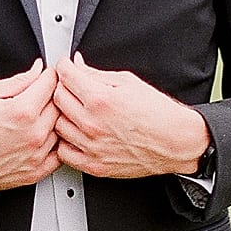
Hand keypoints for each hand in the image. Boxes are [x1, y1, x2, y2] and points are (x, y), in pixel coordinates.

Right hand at [0, 60, 58, 195]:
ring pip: (62, 129)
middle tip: (40, 95)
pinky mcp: (35, 172)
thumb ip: (18, 80)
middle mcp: (33, 134)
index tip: (46, 75)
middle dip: (52, 96)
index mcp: (22, 111)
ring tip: (35, 117)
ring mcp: (36, 155)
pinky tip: (40, 137)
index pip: (51, 83)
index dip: (49, 75)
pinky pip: (58, 154)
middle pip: (61, 106)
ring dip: (54, 120)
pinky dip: (54, 144)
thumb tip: (35, 71)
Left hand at [54, 51, 208, 179]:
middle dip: (62, 87)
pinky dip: (66, 142)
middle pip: (56, 98)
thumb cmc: (157, 113)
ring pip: (56, 125)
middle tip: (72, 87)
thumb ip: (96, 73)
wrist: (175, 141)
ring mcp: (92, 146)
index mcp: (101, 99)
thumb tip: (77, 65)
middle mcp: (93, 123)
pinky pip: (64, 152)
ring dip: (62, 115)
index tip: (65, 67)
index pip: (65, 76)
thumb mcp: (128, 82)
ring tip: (76, 111)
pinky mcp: (94, 165)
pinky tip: (77, 134)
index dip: (63, 67)